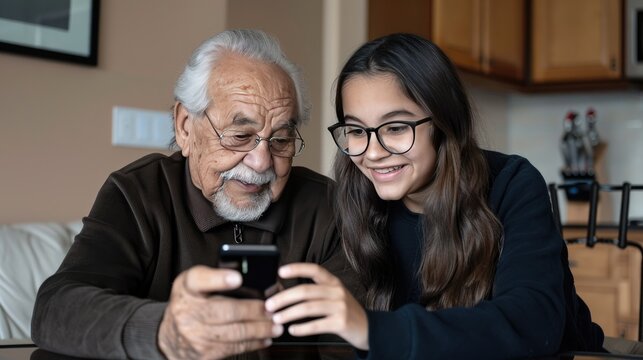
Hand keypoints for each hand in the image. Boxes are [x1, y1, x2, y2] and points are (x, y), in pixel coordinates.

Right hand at [158, 265, 282, 359]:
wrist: (170, 336)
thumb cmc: (191, 304)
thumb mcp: (196, 284)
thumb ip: (218, 276)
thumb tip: (254, 275)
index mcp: (187, 287)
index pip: (199, 279)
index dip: (219, 279)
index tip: (237, 278)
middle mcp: (188, 310)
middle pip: (226, 310)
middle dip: (254, 310)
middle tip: (272, 309)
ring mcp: (195, 334)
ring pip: (235, 332)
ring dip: (260, 329)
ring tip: (275, 326)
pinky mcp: (204, 352)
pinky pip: (234, 348)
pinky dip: (253, 343)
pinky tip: (264, 338)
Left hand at [264, 263, 368, 349]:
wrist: (369, 328)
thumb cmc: (345, 311)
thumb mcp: (334, 295)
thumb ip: (315, 291)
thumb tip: (285, 293)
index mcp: (333, 282)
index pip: (314, 269)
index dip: (297, 268)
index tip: (281, 271)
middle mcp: (337, 292)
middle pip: (305, 291)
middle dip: (284, 298)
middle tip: (270, 305)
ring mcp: (340, 307)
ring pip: (308, 308)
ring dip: (289, 314)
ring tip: (277, 319)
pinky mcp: (341, 323)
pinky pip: (316, 325)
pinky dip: (301, 328)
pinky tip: (292, 330)